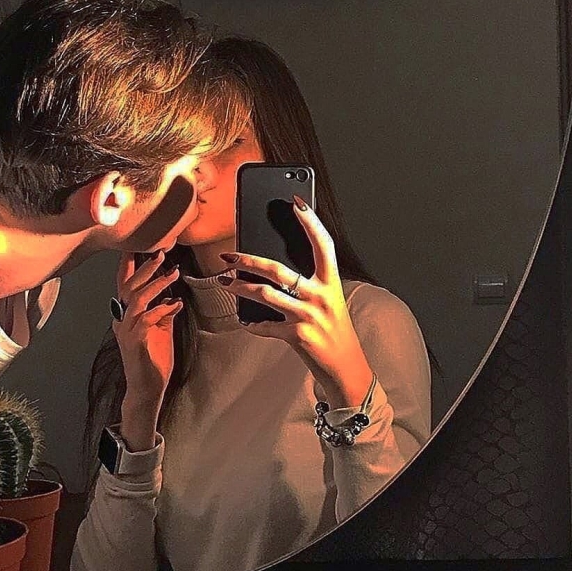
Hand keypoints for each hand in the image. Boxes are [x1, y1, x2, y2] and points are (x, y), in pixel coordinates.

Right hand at [112, 251, 181, 446]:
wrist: (146, 388)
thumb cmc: (152, 359)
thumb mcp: (160, 330)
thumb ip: (163, 313)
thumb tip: (174, 298)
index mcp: (126, 315)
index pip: (124, 285)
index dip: (128, 266)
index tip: (136, 247)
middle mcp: (122, 320)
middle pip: (129, 287)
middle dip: (145, 268)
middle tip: (161, 254)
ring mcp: (127, 331)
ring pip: (137, 299)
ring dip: (156, 284)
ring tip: (173, 273)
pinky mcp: (136, 342)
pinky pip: (147, 319)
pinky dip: (162, 309)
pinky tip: (176, 304)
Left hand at [219, 196, 373, 408]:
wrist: (347, 368)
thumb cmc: (333, 329)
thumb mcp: (328, 301)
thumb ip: (309, 283)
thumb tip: (272, 266)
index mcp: (331, 283)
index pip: (323, 245)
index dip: (311, 222)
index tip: (296, 203)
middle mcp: (321, 296)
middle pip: (278, 269)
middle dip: (248, 260)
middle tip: (229, 255)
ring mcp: (308, 317)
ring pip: (264, 294)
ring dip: (239, 287)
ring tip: (224, 282)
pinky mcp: (297, 336)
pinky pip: (264, 325)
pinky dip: (251, 323)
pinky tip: (244, 320)